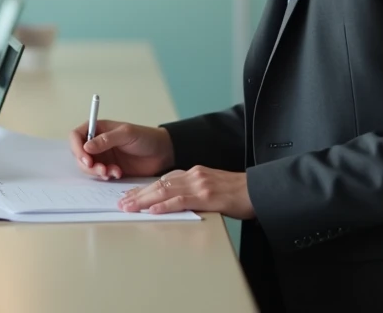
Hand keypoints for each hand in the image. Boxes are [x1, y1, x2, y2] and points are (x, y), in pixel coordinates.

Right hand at [68, 119, 173, 179]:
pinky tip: (118, 174)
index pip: (76, 136)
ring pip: (88, 167)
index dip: (77, 147)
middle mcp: (97, 143)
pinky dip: (106, 176)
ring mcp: (103, 156)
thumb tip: (86, 147)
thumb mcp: (126, 134)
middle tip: (100, 170)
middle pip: (79, 154)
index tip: (86, 159)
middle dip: (87, 164)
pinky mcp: (110, 168)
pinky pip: (100, 175)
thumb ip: (106, 140)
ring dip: (97, 172)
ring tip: (112, 172)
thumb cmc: (146, 137)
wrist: (163, 153)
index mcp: (98, 129)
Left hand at [118, 166, 253, 218]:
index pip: (163, 180)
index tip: (130, 196)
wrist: (260, 190)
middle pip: (159, 184)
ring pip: (165, 191)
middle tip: (121, 203)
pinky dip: (165, 205)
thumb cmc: (239, 193)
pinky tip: (153, 210)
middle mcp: (194, 175)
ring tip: (129, 207)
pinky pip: (182, 200)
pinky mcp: (208, 195)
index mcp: (194, 173)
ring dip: (144, 200)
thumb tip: (175, 202)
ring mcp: (200, 184)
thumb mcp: (212, 188)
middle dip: (138, 194)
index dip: (144, 188)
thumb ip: (194, 192)